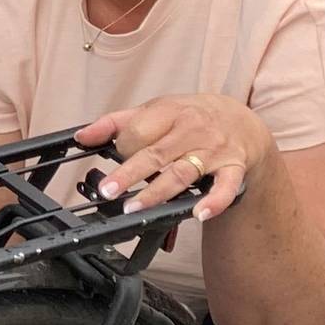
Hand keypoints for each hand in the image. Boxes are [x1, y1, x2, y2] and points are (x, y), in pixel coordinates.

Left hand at [74, 94, 274, 222]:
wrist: (242, 121)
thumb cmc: (191, 117)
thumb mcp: (155, 111)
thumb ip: (116, 123)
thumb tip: (81, 136)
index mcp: (170, 112)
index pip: (139, 130)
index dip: (123, 147)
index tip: (115, 157)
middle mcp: (192, 130)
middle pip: (156, 154)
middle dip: (130, 173)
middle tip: (108, 191)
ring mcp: (214, 150)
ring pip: (183, 172)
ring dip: (159, 192)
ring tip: (135, 208)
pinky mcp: (233, 168)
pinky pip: (225, 187)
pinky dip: (214, 200)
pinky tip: (199, 213)